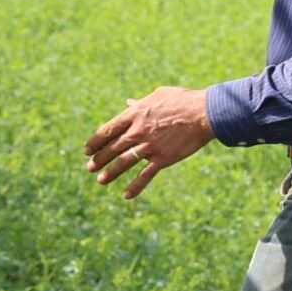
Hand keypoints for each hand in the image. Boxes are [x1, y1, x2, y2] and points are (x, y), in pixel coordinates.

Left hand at [83, 86, 214, 199]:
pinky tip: (126, 195)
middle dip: (99, 158)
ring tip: (101, 181)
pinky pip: (145, 176)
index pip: (108, 130)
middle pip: (112, 147)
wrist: (204, 113)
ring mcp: (149, 146)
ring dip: (110, 173)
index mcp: (135, 114)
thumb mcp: (158, 96)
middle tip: (89, 167)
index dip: (95, 141)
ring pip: (123, 162)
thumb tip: (127, 103)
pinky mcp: (162, 159)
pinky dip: (135, 187)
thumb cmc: (183, 100)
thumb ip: (140, 103)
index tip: (87, 150)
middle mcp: (138, 131)